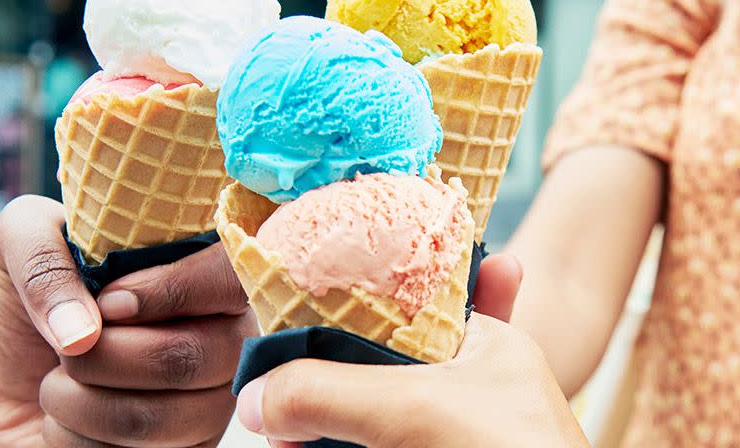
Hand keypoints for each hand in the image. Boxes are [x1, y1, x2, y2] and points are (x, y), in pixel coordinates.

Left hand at [0, 195, 250, 446]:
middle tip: (67, 347)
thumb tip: (81, 332)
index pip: (230, 278)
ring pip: (155, 419)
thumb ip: (45, 260)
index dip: (170, 293)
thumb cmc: (30, 288)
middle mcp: (223, 336)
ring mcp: (208, 402)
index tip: (107, 301)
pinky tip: (73, 419)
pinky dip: (76, 441)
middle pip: (188, 359)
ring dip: (78, 403)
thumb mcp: (20, 238)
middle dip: (101, 357)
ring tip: (59, 382)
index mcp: (203, 271)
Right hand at [234, 254, 588, 447]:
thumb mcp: (411, 408)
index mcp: (484, 345)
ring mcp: (449, 436)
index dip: (342, 311)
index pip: (402, 305)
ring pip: (368, 422)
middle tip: (272, 406)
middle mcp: (468, 389)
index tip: (288, 322)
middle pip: (371, 370)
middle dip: (318, 386)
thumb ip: (326, 392)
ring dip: (321, 430)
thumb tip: (255, 398)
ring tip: (283, 442)